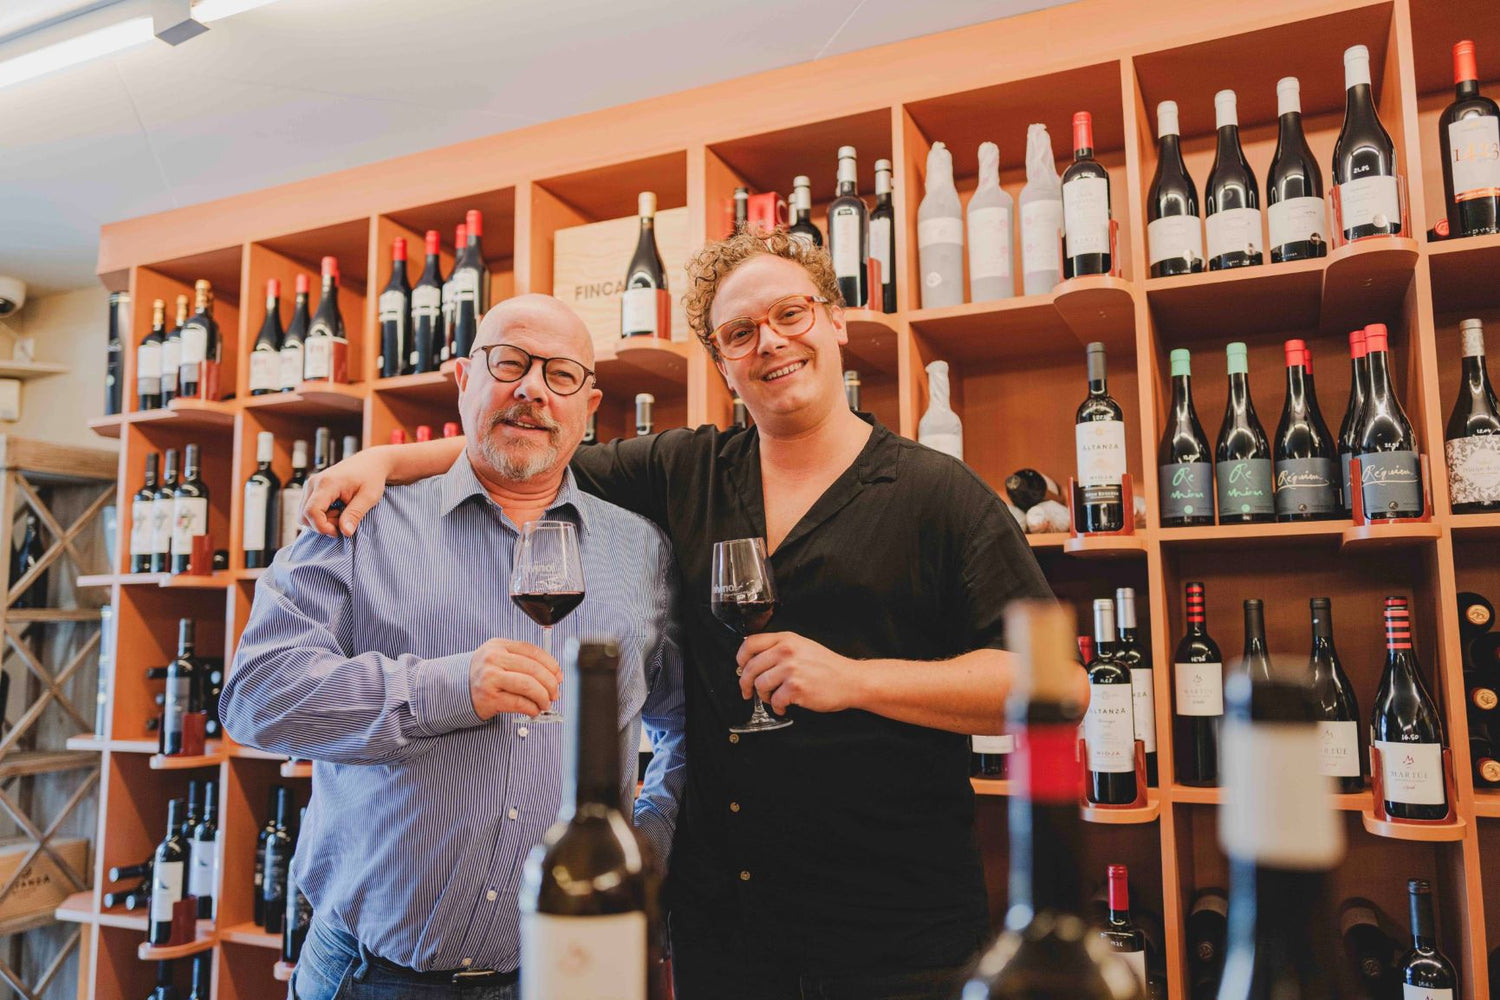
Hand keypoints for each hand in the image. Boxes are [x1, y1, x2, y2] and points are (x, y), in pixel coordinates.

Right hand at [303, 447, 393, 537]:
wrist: (370, 462)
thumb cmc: (372, 478)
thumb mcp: (369, 497)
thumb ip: (355, 514)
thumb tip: (345, 532)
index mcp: (327, 483)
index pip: (311, 512)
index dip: (323, 527)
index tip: (340, 531)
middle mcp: (313, 482)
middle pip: (304, 515)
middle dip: (322, 526)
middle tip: (344, 521)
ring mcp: (311, 485)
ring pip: (304, 514)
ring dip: (322, 521)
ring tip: (342, 514)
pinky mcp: (312, 488)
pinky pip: (308, 509)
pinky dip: (321, 515)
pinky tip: (337, 510)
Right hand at [469, 639, 562, 719]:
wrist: (456, 689)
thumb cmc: (484, 674)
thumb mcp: (499, 658)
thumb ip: (524, 661)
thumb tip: (555, 675)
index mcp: (499, 645)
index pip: (532, 651)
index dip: (551, 664)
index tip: (559, 675)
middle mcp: (494, 659)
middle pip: (533, 669)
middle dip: (550, 683)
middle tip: (555, 693)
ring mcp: (490, 678)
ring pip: (528, 685)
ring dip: (543, 696)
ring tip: (545, 703)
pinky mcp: (489, 698)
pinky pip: (518, 703)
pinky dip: (532, 708)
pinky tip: (534, 710)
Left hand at [737, 632, 857, 714]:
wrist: (850, 680)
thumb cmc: (828, 666)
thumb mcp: (803, 647)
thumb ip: (780, 649)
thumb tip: (754, 660)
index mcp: (786, 639)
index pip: (750, 643)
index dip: (740, 657)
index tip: (741, 667)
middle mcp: (786, 652)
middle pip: (750, 667)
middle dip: (746, 683)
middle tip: (748, 691)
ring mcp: (790, 669)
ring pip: (760, 685)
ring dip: (764, 696)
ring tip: (773, 698)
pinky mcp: (796, 688)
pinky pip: (774, 700)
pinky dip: (777, 706)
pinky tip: (784, 705)